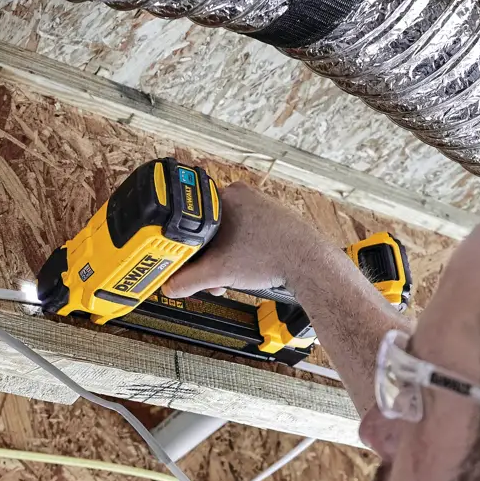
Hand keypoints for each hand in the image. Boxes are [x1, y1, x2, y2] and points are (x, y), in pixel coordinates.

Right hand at [159, 183, 331, 297]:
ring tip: (230, 277)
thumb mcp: (220, 271)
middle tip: (210, 276)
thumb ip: (189, 280)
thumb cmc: (273, 255)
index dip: (186, 244)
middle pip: (210, 229)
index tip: (185, 260)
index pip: (191, 217)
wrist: (308, 263)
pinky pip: (245, 236)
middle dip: (207, 257)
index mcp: (226, 195)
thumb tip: (170, 285)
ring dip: (223, 259)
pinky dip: (240, 254)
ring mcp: (260, 206)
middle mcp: (243, 196)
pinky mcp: (272, 220)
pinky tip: (246, 270)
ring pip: (228, 234)